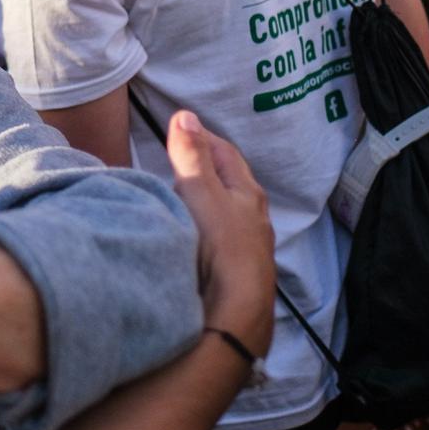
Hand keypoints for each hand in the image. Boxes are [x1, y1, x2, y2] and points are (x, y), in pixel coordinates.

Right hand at [164, 111, 274, 357]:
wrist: (235, 314)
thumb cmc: (222, 248)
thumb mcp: (201, 194)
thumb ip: (191, 156)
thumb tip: (185, 115)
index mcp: (248, 194)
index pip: (226, 154)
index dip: (203, 138)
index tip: (180, 130)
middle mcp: (253, 219)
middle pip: (228, 184)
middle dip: (204, 170)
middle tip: (174, 162)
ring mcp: (247, 248)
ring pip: (225, 215)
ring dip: (204, 204)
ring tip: (176, 199)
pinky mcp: (236, 274)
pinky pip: (218, 242)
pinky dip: (202, 232)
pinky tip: (188, 239)